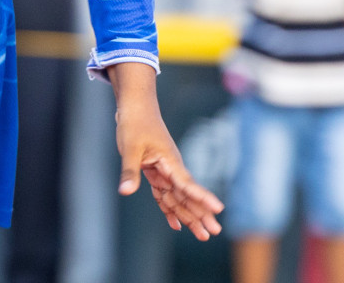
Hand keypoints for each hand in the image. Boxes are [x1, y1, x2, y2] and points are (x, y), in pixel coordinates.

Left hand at [111, 63, 223, 240]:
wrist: (136, 107)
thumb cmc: (135, 123)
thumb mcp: (129, 147)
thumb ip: (130, 171)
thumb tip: (126, 192)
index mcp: (170, 161)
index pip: (187, 183)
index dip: (201, 197)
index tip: (218, 208)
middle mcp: (171, 167)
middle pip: (187, 195)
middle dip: (200, 214)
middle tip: (213, 232)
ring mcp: (165, 170)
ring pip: (178, 197)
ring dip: (189, 216)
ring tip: (202, 235)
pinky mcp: (156, 171)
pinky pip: (165, 194)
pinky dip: (169, 209)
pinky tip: (175, 224)